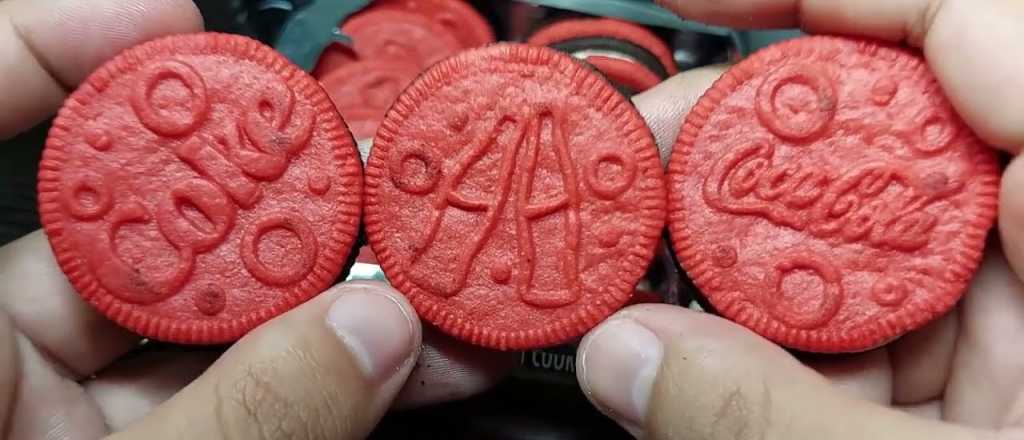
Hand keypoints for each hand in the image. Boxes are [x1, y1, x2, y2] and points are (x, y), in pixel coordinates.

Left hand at [0, 1, 514, 437]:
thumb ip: (243, 418)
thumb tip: (370, 336)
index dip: (55, 43)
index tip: (169, 19)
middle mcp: (7, 357)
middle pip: (140, 229)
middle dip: (276, 203)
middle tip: (371, 181)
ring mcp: (66, 408)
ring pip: (209, 318)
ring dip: (329, 305)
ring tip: (426, 286)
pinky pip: (233, 391)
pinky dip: (317, 376)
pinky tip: (397, 361)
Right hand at [578, 1, 1023, 437]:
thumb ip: (770, 420)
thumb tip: (626, 354)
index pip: (966, 28)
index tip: (691, 1)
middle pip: (881, 129)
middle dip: (741, 141)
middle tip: (642, 172)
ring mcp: (1012, 307)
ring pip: (856, 229)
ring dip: (740, 253)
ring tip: (653, 283)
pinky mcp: (984, 365)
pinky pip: (865, 311)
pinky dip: (779, 326)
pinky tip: (715, 354)